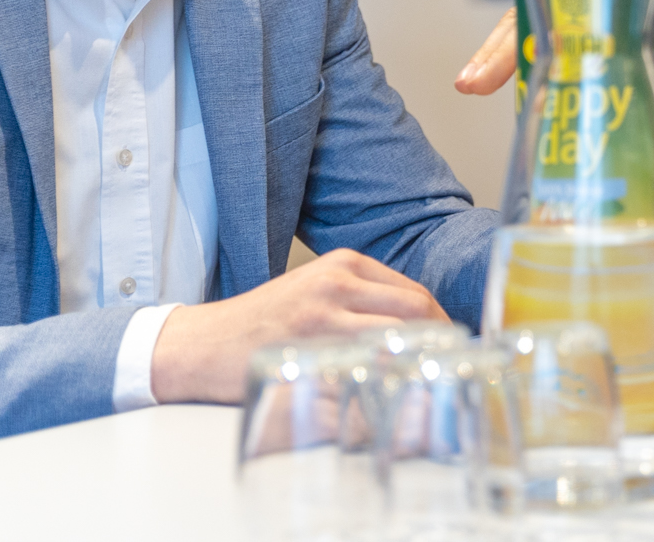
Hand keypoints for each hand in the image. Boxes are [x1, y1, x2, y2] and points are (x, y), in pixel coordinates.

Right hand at [150, 250, 448, 403]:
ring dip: (420, 357)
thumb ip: (360, 301)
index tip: (449, 347)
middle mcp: (339, 279)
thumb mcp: (316, 292)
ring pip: (400, 330)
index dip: (440, 322)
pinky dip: (387, 374)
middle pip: (417, 307)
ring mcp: (326, 308)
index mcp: (345, 263)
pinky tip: (392, 389)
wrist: (203, 343)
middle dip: (439, 340)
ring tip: (427, 381)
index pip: (416, 291)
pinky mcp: (311, 339)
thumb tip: (413, 327)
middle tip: (446, 368)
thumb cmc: (262, 322)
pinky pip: (366, 358)